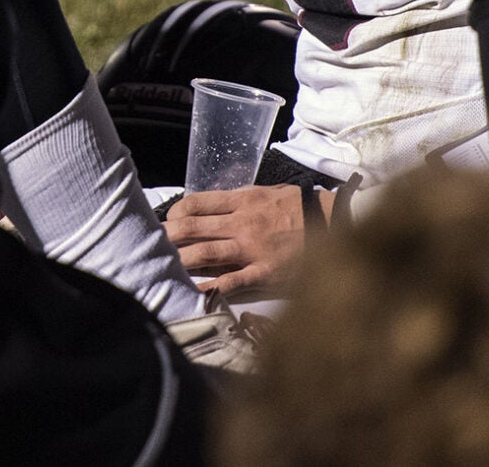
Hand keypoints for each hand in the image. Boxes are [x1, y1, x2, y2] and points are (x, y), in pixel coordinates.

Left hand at [165, 183, 311, 298]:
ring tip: (164, 267)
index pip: (197, 203)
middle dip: (169, 237)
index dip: (176, 213)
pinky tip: (192, 293)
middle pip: (193, 228)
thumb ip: (238, 202)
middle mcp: (241, 223)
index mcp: (242, 201)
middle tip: (154, 246)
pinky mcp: (263, 274)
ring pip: (204, 254)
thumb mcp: (266, 194)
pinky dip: (208, 288)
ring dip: (180, 261)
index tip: (169, 222)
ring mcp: (251, 250)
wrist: (334, 223)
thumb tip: (209, 211)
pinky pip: (229, 283)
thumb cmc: (299, 207)